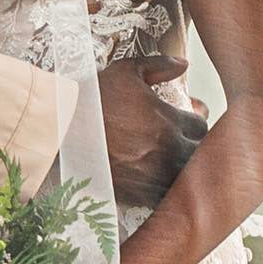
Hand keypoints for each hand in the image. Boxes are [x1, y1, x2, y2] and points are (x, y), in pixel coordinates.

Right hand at [97, 55, 205, 207]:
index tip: (187, 121)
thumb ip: (159, 65)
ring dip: (186, 171)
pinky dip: (168, 192)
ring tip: (173, 163)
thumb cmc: (93, 98)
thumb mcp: (125, 71)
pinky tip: (158, 182)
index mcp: (168, 119)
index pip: (201, 125)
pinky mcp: (140, 194)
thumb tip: (184, 64)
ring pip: (190, 179)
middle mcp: (168, 149)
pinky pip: (169, 199)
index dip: (196, 122)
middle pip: (201, 154)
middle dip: (196, 147)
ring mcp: (155, 174)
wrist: (60, 130)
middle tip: (184, 142)